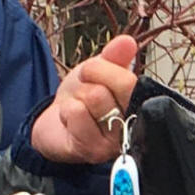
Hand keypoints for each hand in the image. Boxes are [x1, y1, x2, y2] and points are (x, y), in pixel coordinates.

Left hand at [29, 34, 138, 164]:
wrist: (56, 126)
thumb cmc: (81, 101)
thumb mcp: (98, 71)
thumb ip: (114, 57)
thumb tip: (128, 42)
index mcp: (139, 106)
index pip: (130, 82)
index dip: (105, 71)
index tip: (93, 75)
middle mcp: (132, 128)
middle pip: (110, 89)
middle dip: (88, 82)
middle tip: (84, 94)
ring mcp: (115, 143)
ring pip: (94, 98)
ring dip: (77, 99)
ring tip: (79, 110)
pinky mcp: (93, 152)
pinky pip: (77, 113)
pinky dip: (67, 112)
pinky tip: (72, 123)